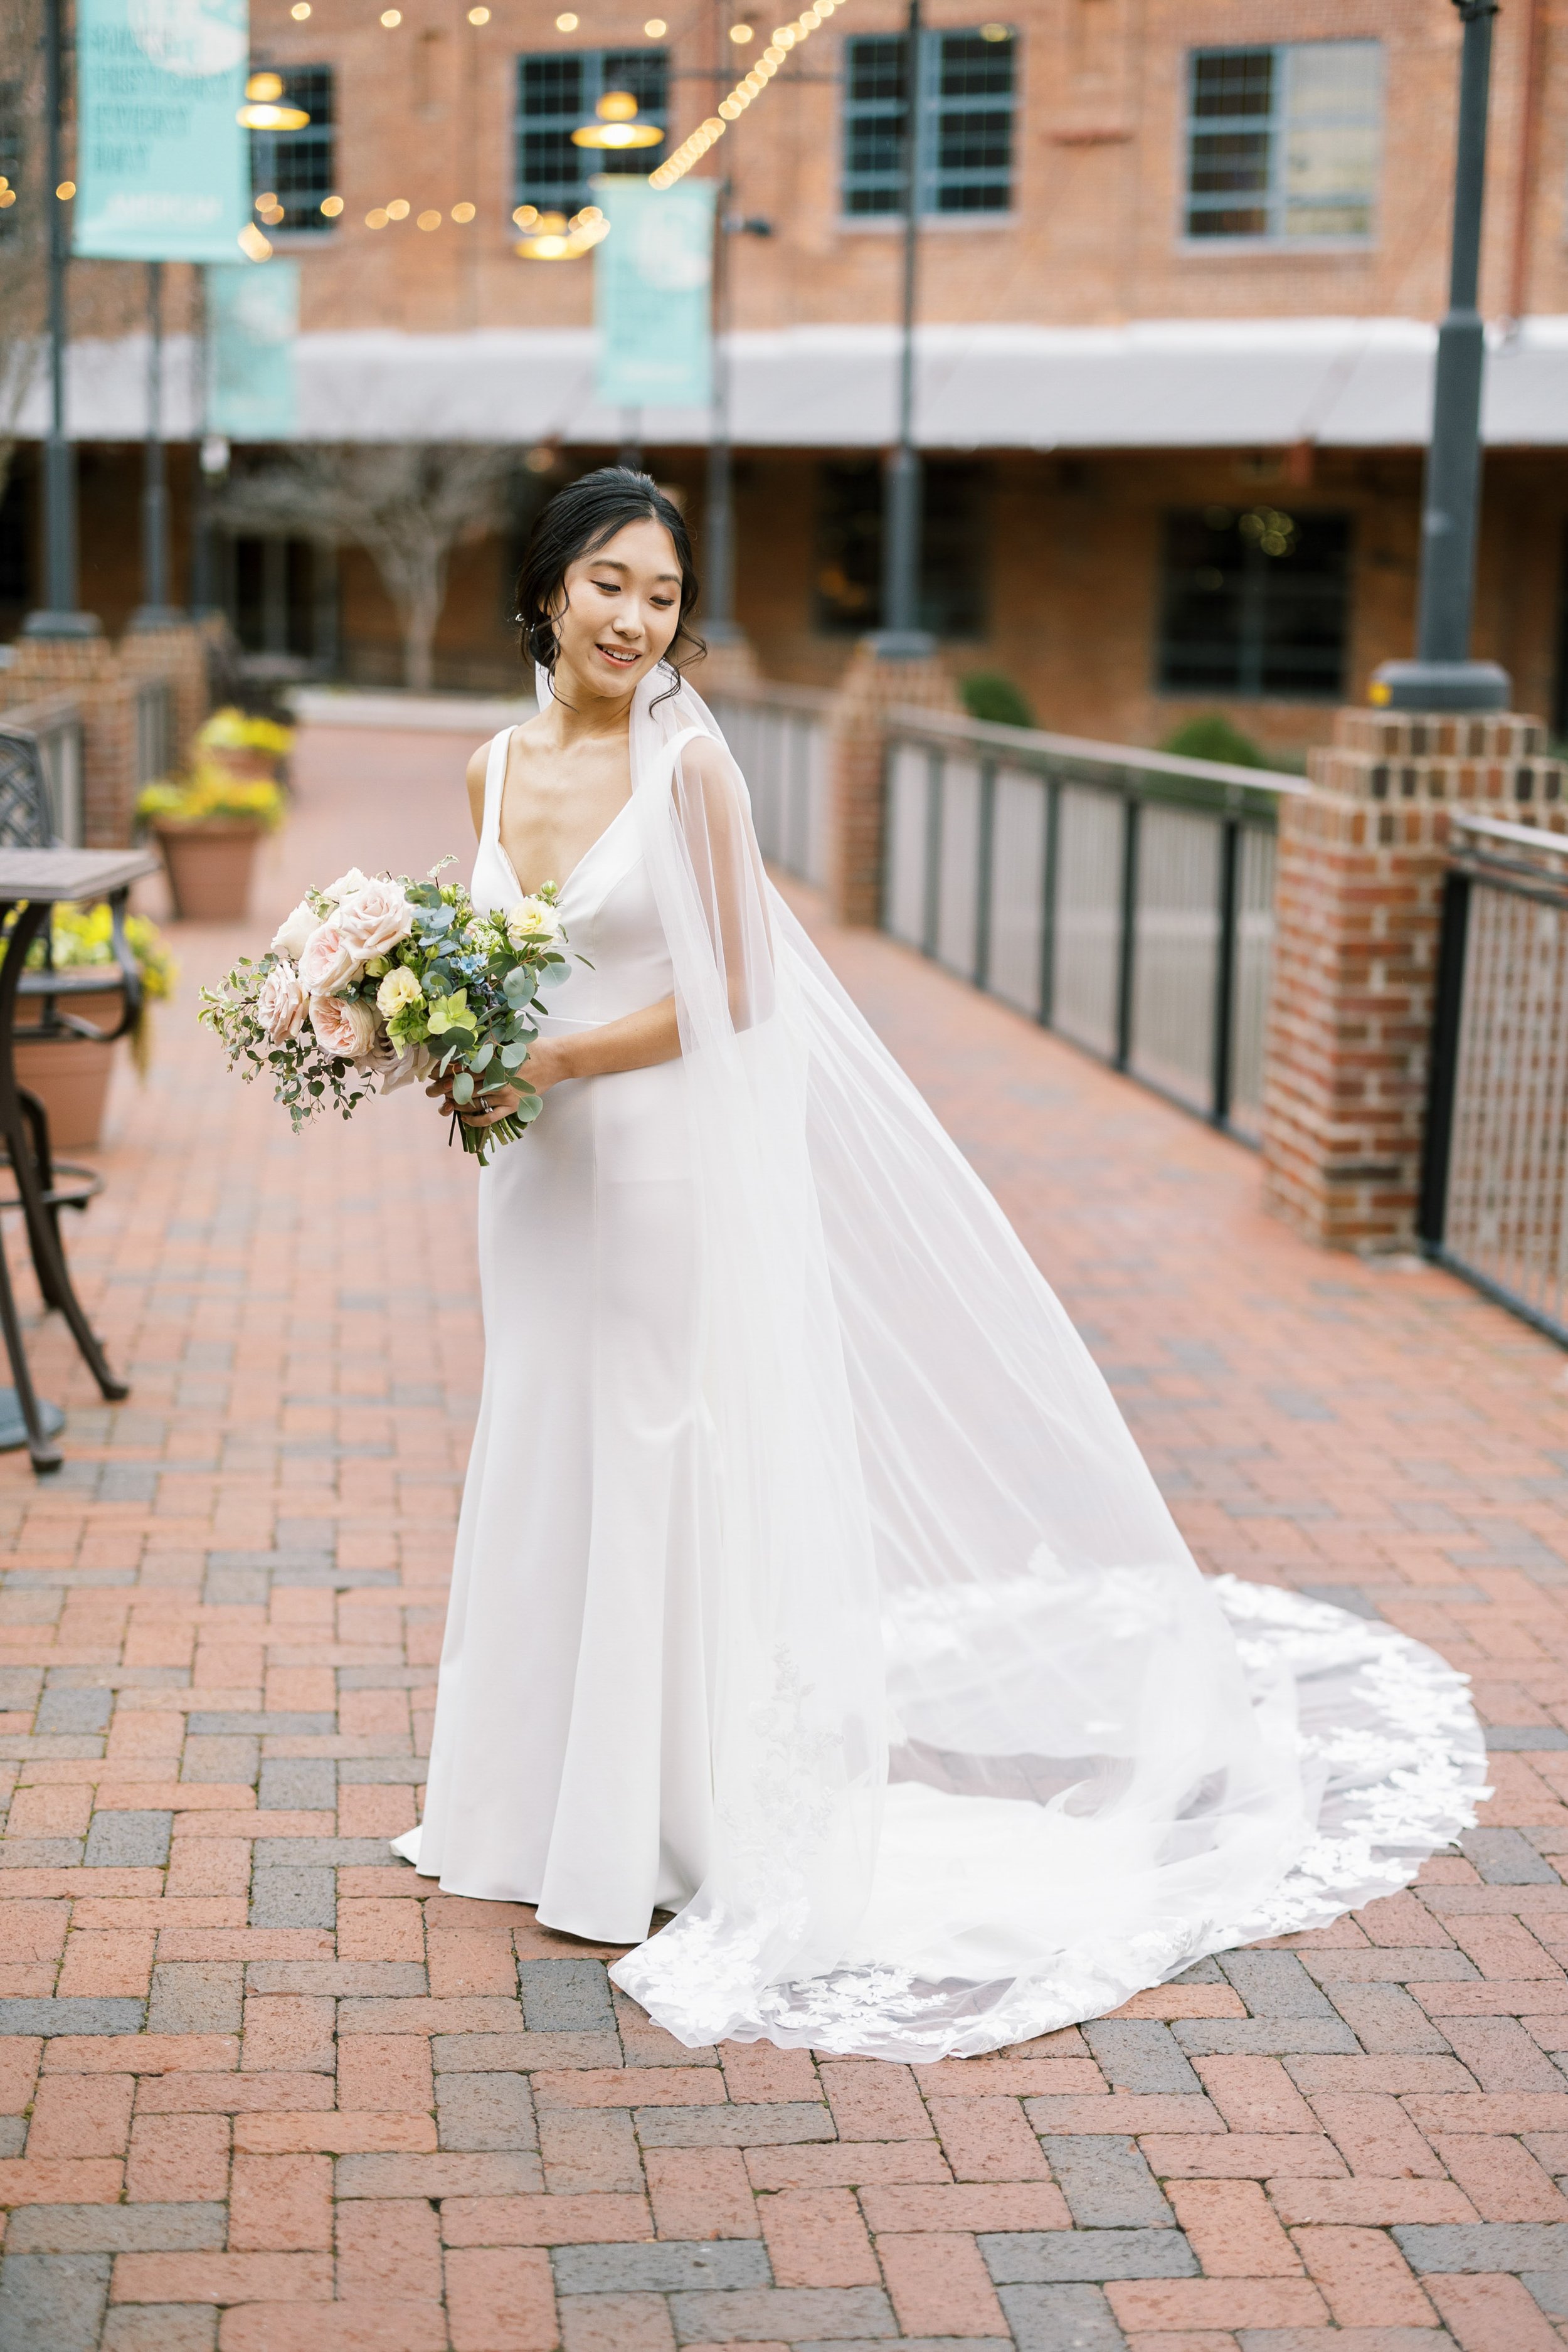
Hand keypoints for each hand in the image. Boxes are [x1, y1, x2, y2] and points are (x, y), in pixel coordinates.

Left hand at [424, 1035, 572, 1127]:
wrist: (556, 1060)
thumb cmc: (532, 1047)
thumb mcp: (509, 1038)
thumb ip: (488, 1040)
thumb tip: (466, 1037)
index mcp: (493, 1060)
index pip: (462, 1068)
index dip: (445, 1072)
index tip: (434, 1075)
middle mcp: (496, 1078)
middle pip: (463, 1086)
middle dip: (444, 1090)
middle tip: (432, 1092)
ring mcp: (505, 1094)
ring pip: (473, 1102)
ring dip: (456, 1104)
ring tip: (446, 1103)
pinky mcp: (513, 1106)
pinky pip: (489, 1117)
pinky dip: (474, 1120)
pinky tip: (465, 1118)